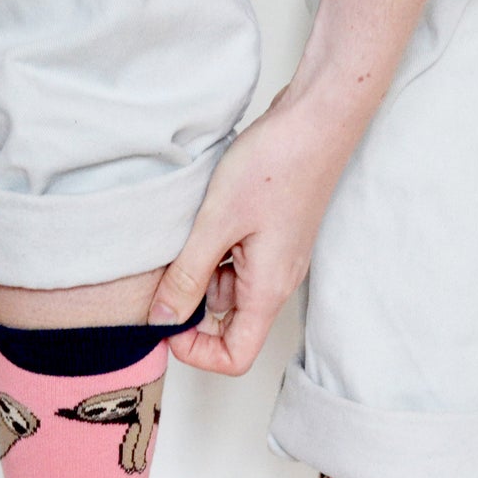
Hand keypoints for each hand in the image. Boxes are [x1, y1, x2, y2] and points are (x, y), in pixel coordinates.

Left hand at [148, 82, 365, 374]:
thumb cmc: (276, 165)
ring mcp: (275, 259)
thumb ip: (187, 276)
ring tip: (184, 233)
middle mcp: (275, 282)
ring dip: (199, 271)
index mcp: (267, 291)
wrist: (315, 120)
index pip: (236, 357)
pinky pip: (235, 261)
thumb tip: (161, 319)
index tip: (167, 323)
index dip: (197, 353)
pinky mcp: (270, 236)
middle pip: (229, 324)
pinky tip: (200, 217)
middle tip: (164, 271)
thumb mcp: (216, 223)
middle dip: (191, 307)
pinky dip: (212, 248)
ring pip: (228, 289)